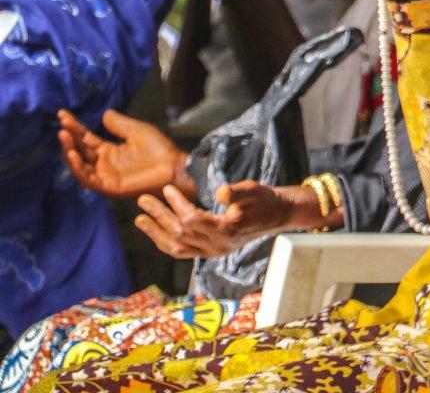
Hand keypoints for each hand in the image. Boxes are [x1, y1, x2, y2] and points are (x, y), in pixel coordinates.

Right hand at [58, 109, 188, 198]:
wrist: (173, 166)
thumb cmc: (159, 150)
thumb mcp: (137, 131)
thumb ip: (119, 124)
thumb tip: (104, 113)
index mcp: (111, 151)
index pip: (87, 139)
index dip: (75, 128)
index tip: (63, 115)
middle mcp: (105, 164)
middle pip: (81, 151)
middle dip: (70, 138)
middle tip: (62, 126)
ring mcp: (106, 176)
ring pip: (80, 165)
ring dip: (70, 151)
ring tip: (64, 136)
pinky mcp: (109, 187)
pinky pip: (88, 179)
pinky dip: (78, 168)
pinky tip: (72, 154)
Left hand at [133, 180, 308, 258]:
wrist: (277, 215)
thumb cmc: (264, 199)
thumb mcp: (253, 190)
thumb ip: (236, 192)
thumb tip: (219, 192)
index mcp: (227, 231)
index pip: (193, 220)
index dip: (177, 204)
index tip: (168, 188)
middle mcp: (218, 246)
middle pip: (180, 233)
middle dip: (159, 216)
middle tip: (143, 199)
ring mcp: (213, 252)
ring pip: (177, 248)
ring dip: (156, 233)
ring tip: (141, 219)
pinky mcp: (211, 252)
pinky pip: (182, 252)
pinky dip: (166, 242)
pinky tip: (156, 230)